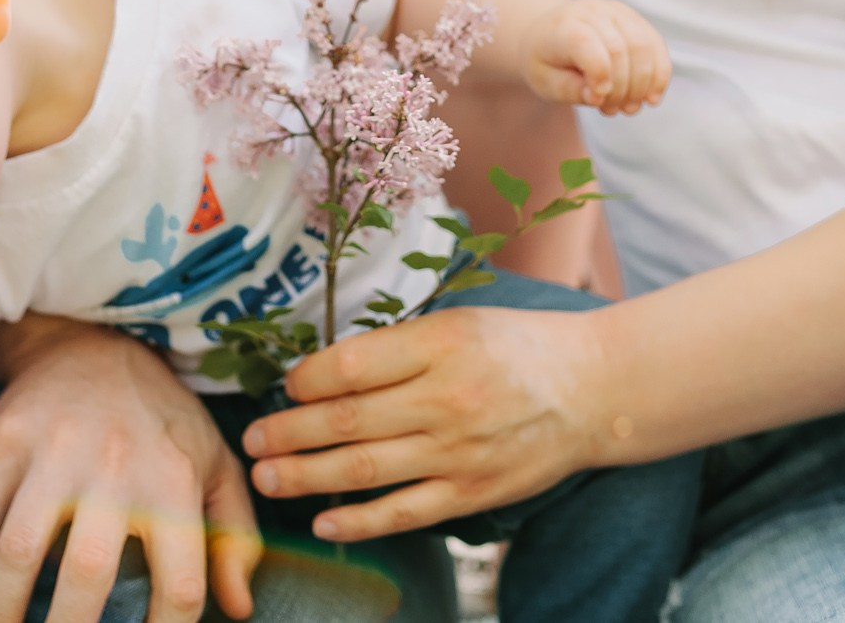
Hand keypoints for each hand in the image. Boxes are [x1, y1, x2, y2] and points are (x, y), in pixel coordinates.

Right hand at [0, 321, 260, 622]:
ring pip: (16, 554)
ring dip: (1, 614)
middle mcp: (116, 465)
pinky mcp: (4, 441)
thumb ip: (236, 537)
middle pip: (87, 574)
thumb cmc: (161, 420)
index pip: (180, 584)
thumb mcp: (214, 465)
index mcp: (175, 480)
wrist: (92, 342)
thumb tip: (238, 609)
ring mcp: (53, 451)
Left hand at [238, 304, 612, 541]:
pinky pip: (404, 512)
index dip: (305, 378)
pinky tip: (322, 520)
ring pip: (366, 469)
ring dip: (307, 476)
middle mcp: (447, 398)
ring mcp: (459, 452)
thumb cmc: (518, 347)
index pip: (352, 364)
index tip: (285, 384)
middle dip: (288, 432)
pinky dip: (359, 521)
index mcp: (441, 344)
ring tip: (267, 477)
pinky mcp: (473, 493)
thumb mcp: (460, 323)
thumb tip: (326, 371)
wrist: (592, 389)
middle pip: (347, 420)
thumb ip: (399, 346)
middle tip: (252, 440)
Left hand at [522, 0, 668, 114]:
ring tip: (628, 108)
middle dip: (621, 89)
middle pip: (619, 50)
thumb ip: (569, 89)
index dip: (598, 74)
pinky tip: (651, 98)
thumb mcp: (545, 81)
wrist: (551, 35)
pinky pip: (656, 46)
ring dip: (642, 85)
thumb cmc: (547, 62)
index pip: (585, 42)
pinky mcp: (635, 20)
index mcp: (563, 26)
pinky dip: (659, 74)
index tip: (597, 101)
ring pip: (643, 47)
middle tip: (610, 111)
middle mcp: (592, 12)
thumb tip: (598, 96)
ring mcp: (617, 12)